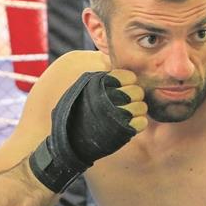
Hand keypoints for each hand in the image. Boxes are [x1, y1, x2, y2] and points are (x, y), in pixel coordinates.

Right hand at [28, 69, 146, 192]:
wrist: (62, 138)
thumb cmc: (72, 111)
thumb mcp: (81, 86)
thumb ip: (99, 77)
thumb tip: (112, 67)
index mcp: (99, 81)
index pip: (128, 75)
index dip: (128, 81)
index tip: (121, 88)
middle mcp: (110, 95)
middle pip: (137, 91)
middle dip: (134, 96)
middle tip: (125, 103)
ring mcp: (117, 113)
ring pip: (142, 106)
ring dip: (137, 111)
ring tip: (125, 115)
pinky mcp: (122, 130)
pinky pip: (142, 122)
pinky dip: (138, 124)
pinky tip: (127, 125)